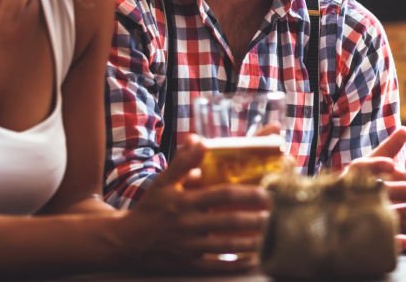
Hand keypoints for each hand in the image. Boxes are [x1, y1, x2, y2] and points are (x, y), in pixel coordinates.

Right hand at [117, 135, 271, 273]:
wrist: (126, 242)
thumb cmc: (151, 208)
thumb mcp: (163, 182)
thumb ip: (184, 162)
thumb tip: (200, 140)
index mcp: (184, 201)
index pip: (221, 195)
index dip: (246, 193)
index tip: (267, 192)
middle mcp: (188, 224)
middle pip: (229, 221)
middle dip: (256, 218)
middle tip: (279, 214)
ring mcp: (189, 247)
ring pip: (227, 246)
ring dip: (252, 241)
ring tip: (274, 235)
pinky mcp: (188, 265)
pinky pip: (216, 266)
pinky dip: (236, 264)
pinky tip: (254, 259)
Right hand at [344, 127, 405, 250]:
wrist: (330, 215)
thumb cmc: (356, 183)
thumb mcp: (370, 163)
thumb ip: (388, 149)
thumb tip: (404, 130)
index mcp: (353, 176)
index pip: (362, 168)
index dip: (375, 166)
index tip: (391, 164)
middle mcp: (351, 195)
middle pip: (373, 191)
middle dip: (396, 190)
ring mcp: (354, 218)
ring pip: (375, 216)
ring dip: (397, 213)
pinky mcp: (360, 240)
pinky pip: (375, 244)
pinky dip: (391, 242)